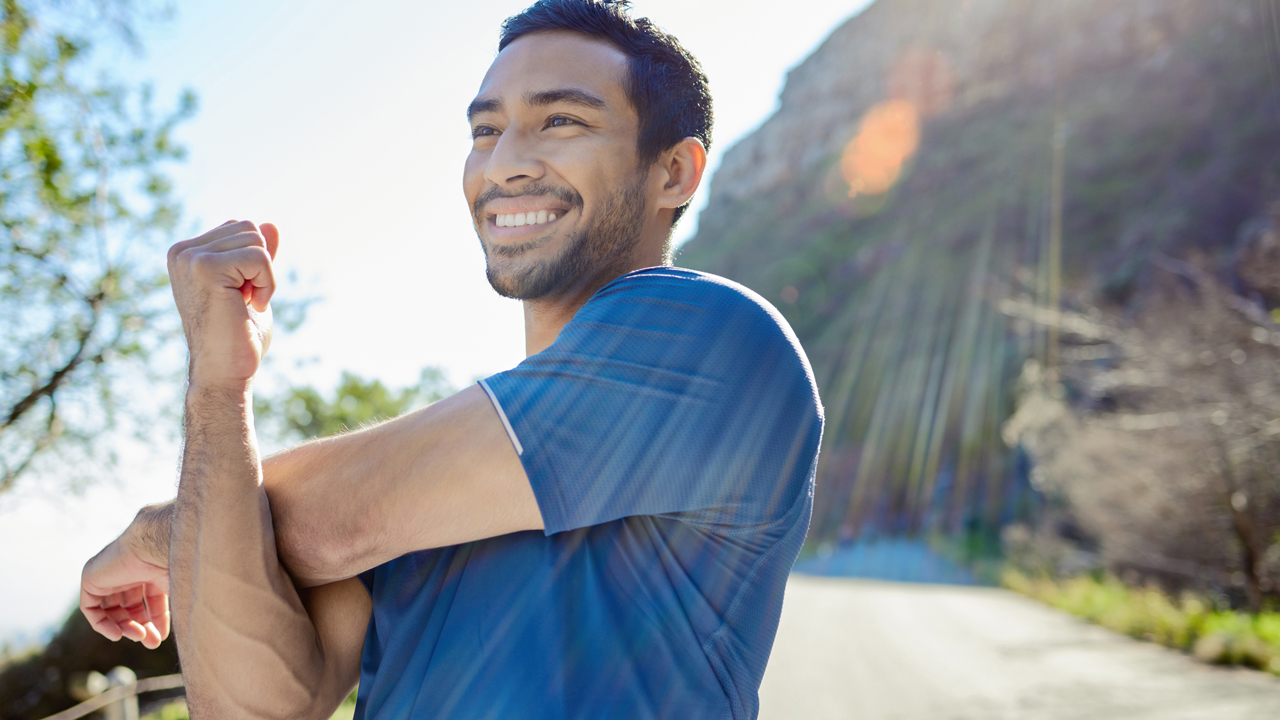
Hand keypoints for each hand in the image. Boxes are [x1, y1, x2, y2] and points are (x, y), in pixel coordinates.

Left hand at [81, 526, 170, 648]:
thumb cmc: (176, 562)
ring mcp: (109, 573)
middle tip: (151, 643)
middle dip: (140, 627)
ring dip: (124, 628)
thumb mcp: (182, 588)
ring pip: (111, 610)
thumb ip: (182, 607)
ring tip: (138, 637)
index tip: (162, 637)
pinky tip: (117, 634)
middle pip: (130, 607)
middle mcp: (130, 570)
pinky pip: (90, 608)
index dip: (156, 620)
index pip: (151, 600)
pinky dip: (101, 624)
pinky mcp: (91, 577)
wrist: (157, 543)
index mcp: (152, 568)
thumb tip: (192, 630)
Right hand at [167, 220, 279, 388]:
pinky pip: (259, 257)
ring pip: (256, 240)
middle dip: (261, 266)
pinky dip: (267, 284)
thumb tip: (271, 225)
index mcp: (187, 253)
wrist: (225, 372)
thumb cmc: (238, 336)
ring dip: (265, 276)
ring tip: (245, 304)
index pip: (241, 228)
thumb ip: (256, 256)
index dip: (255, 262)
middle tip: (245, 301)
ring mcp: (190, 258)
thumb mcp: (252, 286)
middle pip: (250, 228)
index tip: (241, 294)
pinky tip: (251, 307)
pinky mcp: (204, 267)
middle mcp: (182, 251)